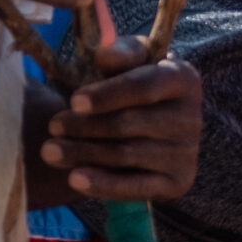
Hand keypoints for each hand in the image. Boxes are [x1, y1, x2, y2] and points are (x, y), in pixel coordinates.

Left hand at [35, 38, 203, 202]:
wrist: (153, 123)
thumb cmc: (134, 85)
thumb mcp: (131, 61)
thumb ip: (121, 54)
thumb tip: (105, 55)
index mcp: (183, 79)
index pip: (146, 86)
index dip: (109, 94)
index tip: (74, 101)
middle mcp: (192, 117)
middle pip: (131, 123)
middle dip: (86, 126)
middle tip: (53, 126)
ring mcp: (187, 153)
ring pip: (126, 155)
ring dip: (83, 154)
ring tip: (49, 151)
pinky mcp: (178, 182)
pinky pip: (135, 187)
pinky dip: (103, 185)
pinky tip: (75, 179)